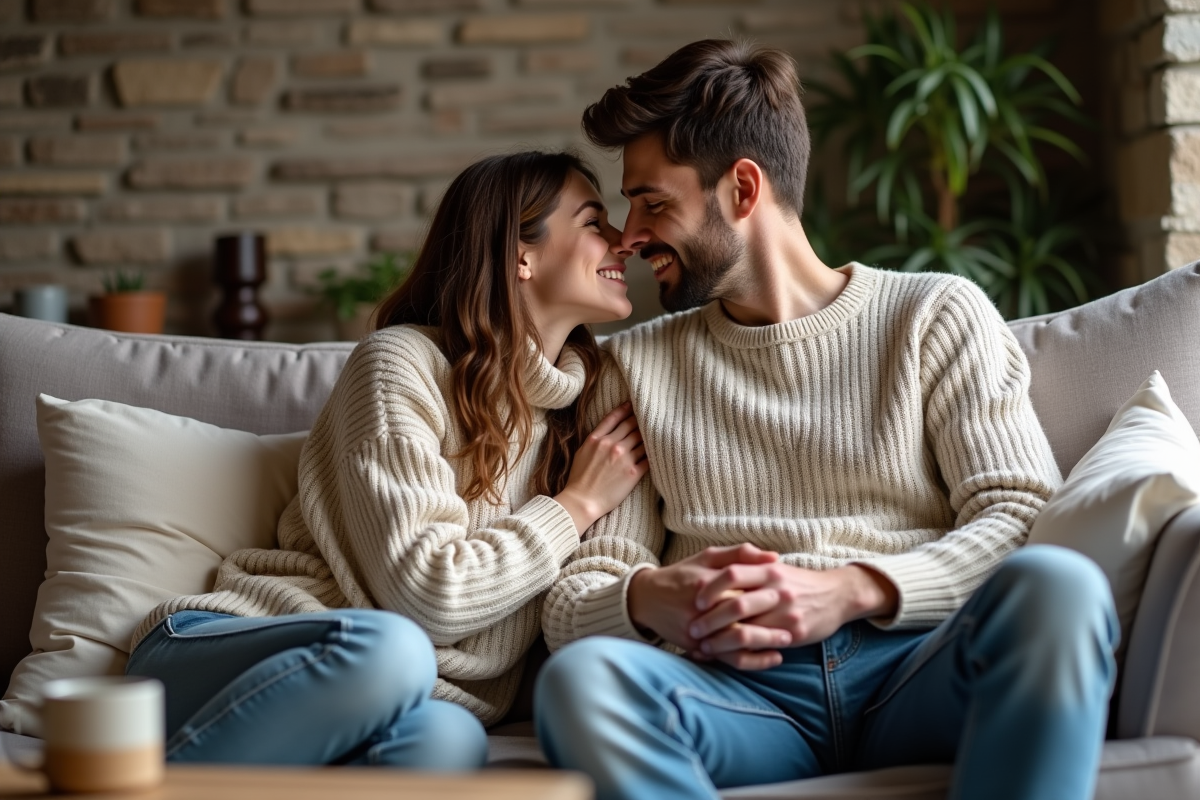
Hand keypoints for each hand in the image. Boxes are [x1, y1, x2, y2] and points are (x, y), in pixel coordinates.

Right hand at [553, 402, 649, 533]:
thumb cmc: (579, 479)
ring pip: (642, 440)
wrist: (582, 502)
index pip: (614, 417)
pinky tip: (658, 450)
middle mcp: (612, 445)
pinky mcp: (633, 472)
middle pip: (632, 425)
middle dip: (640, 420)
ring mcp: (624, 458)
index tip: (633, 405)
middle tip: (649, 416)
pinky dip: (653, 453)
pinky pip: (648, 457)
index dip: (625, 409)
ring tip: (656, 432)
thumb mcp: (581, 452)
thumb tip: (607, 432)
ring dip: (649, 435)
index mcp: (597, 439)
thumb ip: (595, 439)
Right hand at [627, 544, 787, 667]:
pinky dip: (754, 661)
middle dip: (772, 617)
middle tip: (797, 618)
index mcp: (707, 581)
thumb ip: (740, 554)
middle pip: (743, 613)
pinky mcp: (699, 647)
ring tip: (788, 640)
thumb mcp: (707, 556)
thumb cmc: (683, 574)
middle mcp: (703, 607)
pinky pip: (730, 659)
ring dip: (766, 641)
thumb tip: (774, 558)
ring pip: (738, 640)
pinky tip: (773, 658)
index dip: (769, 589)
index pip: (743, 584)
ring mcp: (700, 629)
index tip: (790, 590)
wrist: (647, 599)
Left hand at [687, 564, 898, 669]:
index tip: (695, 600)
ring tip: (704, 648)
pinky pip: (762, 646)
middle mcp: (776, 590)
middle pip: (734, 604)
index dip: (710, 588)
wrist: (838, 595)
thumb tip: (715, 571)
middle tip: (692, 629)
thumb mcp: (776, 567)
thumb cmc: (799, 582)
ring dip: (720, 641)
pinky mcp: (793, 633)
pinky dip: (741, 654)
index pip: (731, 574)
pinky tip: (728, 658)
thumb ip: (750, 565)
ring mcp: (785, 613)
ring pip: (746, 630)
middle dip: (709, 620)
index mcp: (768, 569)